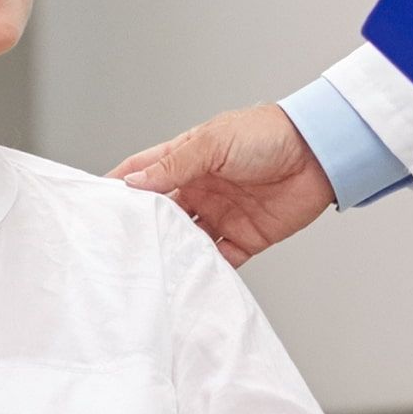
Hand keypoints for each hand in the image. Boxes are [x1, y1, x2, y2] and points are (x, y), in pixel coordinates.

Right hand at [113, 103, 335, 264]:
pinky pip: (218, 260)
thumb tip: (133, 184)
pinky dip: (203, 270)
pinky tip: (188, 279)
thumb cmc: (267, 134)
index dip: (119, 188)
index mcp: (187, 159)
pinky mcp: (245, 238)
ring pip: (186, 240)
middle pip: (161, 213)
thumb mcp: (212, 143)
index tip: (93, 206)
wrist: (319, 154)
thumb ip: (173, 166)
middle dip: (141, 228)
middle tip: (116, 247)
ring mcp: (221, 214)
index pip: (143, 174)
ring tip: (149, 269)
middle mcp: (200, 189)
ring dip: (171, 252)